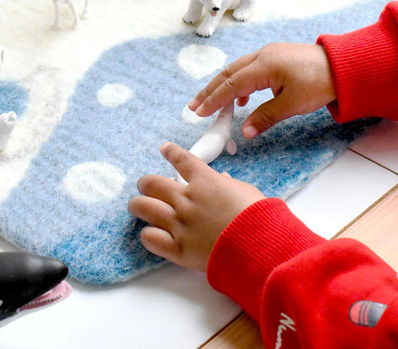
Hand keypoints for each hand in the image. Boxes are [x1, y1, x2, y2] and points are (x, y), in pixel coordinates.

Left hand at [128, 142, 264, 271]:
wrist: (259, 246)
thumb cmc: (259, 216)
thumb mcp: (246, 191)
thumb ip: (228, 185)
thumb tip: (221, 181)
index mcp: (205, 181)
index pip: (181, 159)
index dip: (170, 152)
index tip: (164, 148)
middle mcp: (186, 199)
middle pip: (152, 183)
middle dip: (145, 183)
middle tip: (145, 185)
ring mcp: (179, 223)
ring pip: (144, 207)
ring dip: (138, 205)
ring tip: (137, 206)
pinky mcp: (178, 249)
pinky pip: (151, 238)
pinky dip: (148, 235)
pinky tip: (150, 234)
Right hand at [188, 43, 335, 138]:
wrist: (344, 64)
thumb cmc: (320, 83)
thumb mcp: (292, 104)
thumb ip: (265, 117)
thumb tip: (244, 132)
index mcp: (263, 67)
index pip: (231, 85)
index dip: (213, 100)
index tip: (198, 112)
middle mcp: (261, 57)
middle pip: (227, 74)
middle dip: (209, 91)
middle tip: (194, 106)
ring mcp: (267, 55)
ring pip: (236, 70)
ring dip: (222, 86)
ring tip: (210, 102)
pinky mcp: (274, 57)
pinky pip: (248, 69)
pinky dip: (239, 83)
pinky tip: (242, 98)